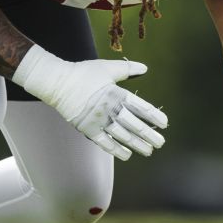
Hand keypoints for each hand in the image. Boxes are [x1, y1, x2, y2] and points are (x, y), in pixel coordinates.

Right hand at [13, 47, 166, 159]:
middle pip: (134, 125)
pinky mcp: (88, 129)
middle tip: (160, 143)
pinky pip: (105, 143)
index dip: (154, 116)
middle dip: (149, 135)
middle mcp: (110, 108)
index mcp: (117, 93)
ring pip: (122, 136)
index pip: (141, 107)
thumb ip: (127, 69)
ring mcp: (99, 120)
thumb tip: (145, 68)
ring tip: (148, 151)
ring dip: (137, 145)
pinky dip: (116, 150)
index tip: (164, 123)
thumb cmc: (84, 74)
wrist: (58, 83)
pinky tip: (127, 154)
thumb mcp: (107, 68)